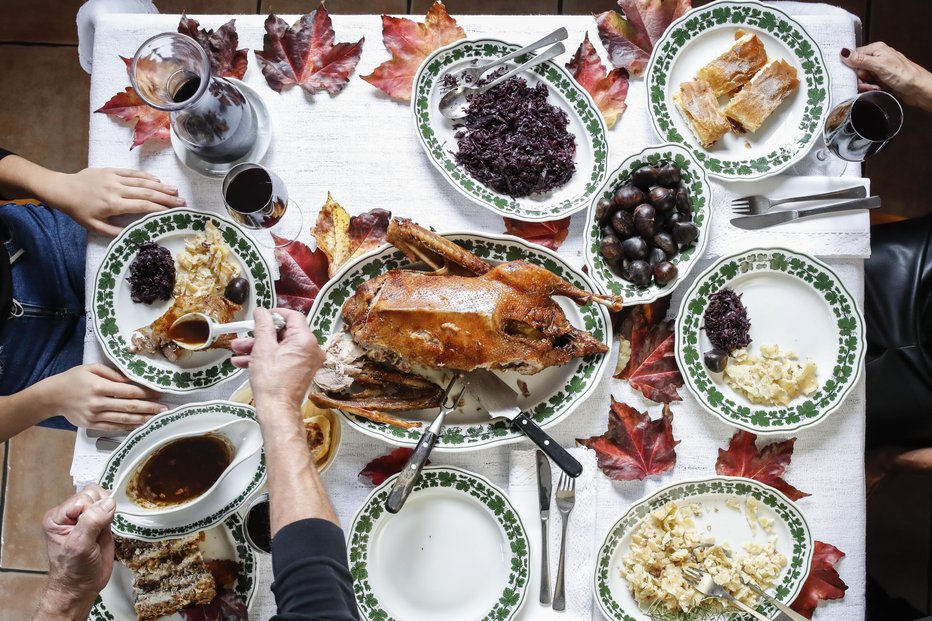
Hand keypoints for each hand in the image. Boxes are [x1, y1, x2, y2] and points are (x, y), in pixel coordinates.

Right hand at [27, 364, 165, 430]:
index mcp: (99, 387)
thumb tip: (132, 380)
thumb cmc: (73, 379)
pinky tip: (140, 426)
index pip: (129, 391)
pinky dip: (128, 427)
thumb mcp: (91, 368)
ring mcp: (94, 416)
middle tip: (165, 409)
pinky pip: (114, 427)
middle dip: (150, 408)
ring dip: (142, 420)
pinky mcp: (91, 425)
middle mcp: (98, 403)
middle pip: (129, 407)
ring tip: (157, 419)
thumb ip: (113, 373)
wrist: (52, 397)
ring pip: (124, 419)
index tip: (160, 394)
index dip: (146, 393)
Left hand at [36, 485, 114, 619]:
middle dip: (101, 509)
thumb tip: (108, 502)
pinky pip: (109, 508)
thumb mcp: (79, 546)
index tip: (93, 529)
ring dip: (108, 512)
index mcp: (57, 517)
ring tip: (101, 531)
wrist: (80, 587)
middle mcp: (69, 515)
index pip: (82, 498)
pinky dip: (113, 515)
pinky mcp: (98, 523)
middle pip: (93, 494)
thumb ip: (91, 522)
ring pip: (102, 498)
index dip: (92, 510)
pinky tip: (107, 529)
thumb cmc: (73, 571)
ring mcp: (84, 518)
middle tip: (98, 531)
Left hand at [44, 168, 184, 235]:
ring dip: (160, 186)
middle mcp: (117, 190)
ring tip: (175, 190)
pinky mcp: (111, 171)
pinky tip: (158, 180)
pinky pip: (132, 173)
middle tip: (181, 202)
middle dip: (166, 197)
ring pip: (142, 181)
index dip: (160, 209)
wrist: (63, 189)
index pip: (142, 206)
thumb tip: (135, 236)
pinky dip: (146, 176)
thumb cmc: (79, 211)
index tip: (173, 212)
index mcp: (113, 204)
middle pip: (147, 192)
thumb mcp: (95, 227)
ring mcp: (115, 178)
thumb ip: (115, 232)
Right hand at [231, 308, 323, 410]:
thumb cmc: (272, 382)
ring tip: (237, 350)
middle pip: (284, 333)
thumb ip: (263, 326)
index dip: (275, 314)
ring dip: (258, 347)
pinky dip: (266, 358)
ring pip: (280, 347)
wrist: (276, 410)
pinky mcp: (300, 371)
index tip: (260, 316)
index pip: (293, 316)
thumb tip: (262, 311)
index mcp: (306, 340)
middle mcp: (311, 349)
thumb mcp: (263, 348)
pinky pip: (282, 358)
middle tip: (244, 336)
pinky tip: (244, 362)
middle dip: (260, 335)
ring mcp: (306, 361)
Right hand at [841, 42, 931, 111]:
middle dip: (859, 78)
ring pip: (860, 77)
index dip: (852, 67)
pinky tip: (876, 88)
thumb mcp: (879, 65)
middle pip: (856, 68)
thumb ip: (861, 59)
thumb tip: (844, 52)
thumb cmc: (904, 74)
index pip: (854, 55)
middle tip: (866, 82)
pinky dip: (869, 88)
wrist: (917, 88)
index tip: (855, 75)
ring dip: (864, 85)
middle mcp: (876, 57)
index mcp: (876, 49)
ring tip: (874, 87)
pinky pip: (866, 83)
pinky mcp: (879, 79)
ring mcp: (877, 69)